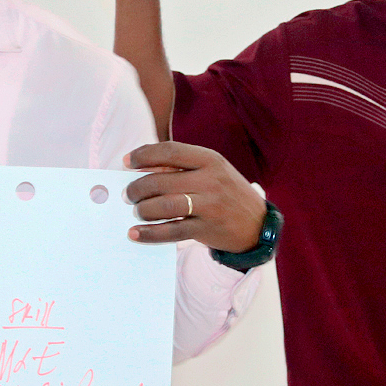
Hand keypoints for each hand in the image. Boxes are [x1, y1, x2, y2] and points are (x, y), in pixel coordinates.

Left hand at [123, 142, 265, 252]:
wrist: (258, 224)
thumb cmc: (226, 193)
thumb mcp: (212, 172)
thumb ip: (182, 167)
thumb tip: (142, 169)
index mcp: (210, 160)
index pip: (170, 151)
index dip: (144, 155)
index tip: (127, 162)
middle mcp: (210, 180)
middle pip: (161, 180)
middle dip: (137, 188)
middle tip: (128, 194)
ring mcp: (210, 206)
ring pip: (164, 206)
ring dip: (142, 209)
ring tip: (136, 211)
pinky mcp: (207, 229)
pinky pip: (171, 232)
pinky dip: (149, 233)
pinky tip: (135, 233)